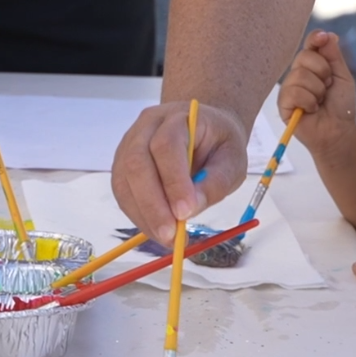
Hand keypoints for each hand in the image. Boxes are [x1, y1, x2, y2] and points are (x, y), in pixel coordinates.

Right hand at [111, 101, 248, 244]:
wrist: (202, 130)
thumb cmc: (219, 144)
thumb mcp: (233, 160)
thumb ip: (215, 182)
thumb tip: (190, 210)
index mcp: (178, 117)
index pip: (167, 146)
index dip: (173, 181)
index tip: (186, 213)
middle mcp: (146, 127)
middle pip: (137, 163)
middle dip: (152, 204)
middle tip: (170, 235)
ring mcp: (129, 145)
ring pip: (124, 181)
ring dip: (143, 215)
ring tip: (166, 238)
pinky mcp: (122, 166)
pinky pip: (122, 193)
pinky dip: (138, 216)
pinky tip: (156, 230)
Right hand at [278, 30, 355, 157]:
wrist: (338, 131)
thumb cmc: (341, 106)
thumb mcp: (342, 76)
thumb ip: (333, 55)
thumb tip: (327, 34)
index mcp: (313, 65)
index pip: (309, 44)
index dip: (315, 39)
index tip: (323, 39)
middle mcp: (298, 74)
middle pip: (304, 56)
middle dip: (323, 72)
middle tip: (328, 87)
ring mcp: (289, 89)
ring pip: (299, 75)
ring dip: (317, 90)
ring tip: (320, 102)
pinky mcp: (283, 104)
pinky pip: (293, 92)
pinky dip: (308, 101)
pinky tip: (311, 110)